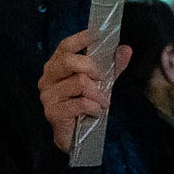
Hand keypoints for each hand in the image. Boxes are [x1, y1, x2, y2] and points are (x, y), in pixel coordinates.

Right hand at [40, 31, 129, 153]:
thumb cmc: (84, 107)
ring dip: (98, 94)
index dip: (80, 38)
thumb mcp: (101, 83)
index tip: (97, 35)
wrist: (75, 138)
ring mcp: (47, 96)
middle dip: (92, 68)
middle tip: (103, 79)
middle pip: (69, 61)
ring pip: (79, 82)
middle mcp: (47, 78)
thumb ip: (112, 67)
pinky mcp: (52, 112)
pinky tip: (95, 113)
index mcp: (56, 66)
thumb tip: (126, 49)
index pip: (65, 46)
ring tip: (102, 103)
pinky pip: (81, 103)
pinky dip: (94, 108)